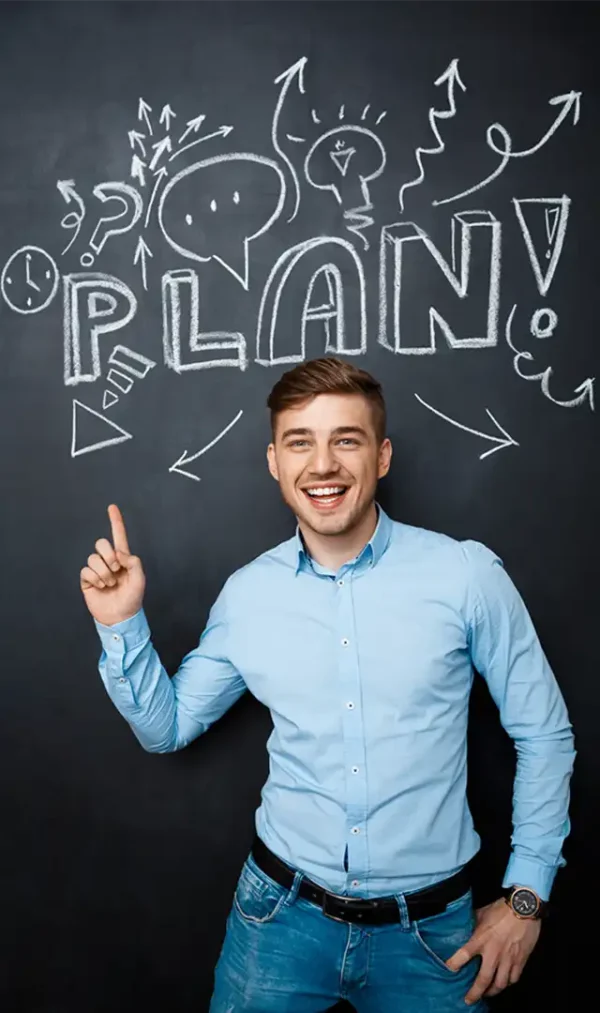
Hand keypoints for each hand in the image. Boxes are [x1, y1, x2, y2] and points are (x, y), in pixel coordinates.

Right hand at [80, 504, 145, 626]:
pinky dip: (95, 578)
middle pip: (101, 543)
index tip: (112, 507)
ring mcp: (97, 570)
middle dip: (109, 556)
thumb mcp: (140, 579)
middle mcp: (109, 561)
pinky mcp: (87, 580)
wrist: (120, 617)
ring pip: (93, 557)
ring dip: (104, 572)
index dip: (115, 521)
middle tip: (117, 570)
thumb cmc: (132, 598)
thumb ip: (133, 561)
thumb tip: (119, 553)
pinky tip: (101, 587)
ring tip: (110, 583)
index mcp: (123, 558)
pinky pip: (86, 570)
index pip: (118, 536)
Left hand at [445, 896, 541, 1004]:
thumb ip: (474, 923)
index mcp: (481, 939)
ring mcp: (508, 959)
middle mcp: (494, 952)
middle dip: (474, 993)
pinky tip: (503, 982)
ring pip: (500, 984)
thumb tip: (465, 927)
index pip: (463, 955)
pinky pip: (513, 978)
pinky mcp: (520, 960)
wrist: (524, 908)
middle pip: (483, 980)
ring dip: (492, 991)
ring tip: (486, 993)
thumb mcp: (483, 913)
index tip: (448, 969)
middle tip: (468, 999)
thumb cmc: (502, 909)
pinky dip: (508, 983)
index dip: (454, 964)